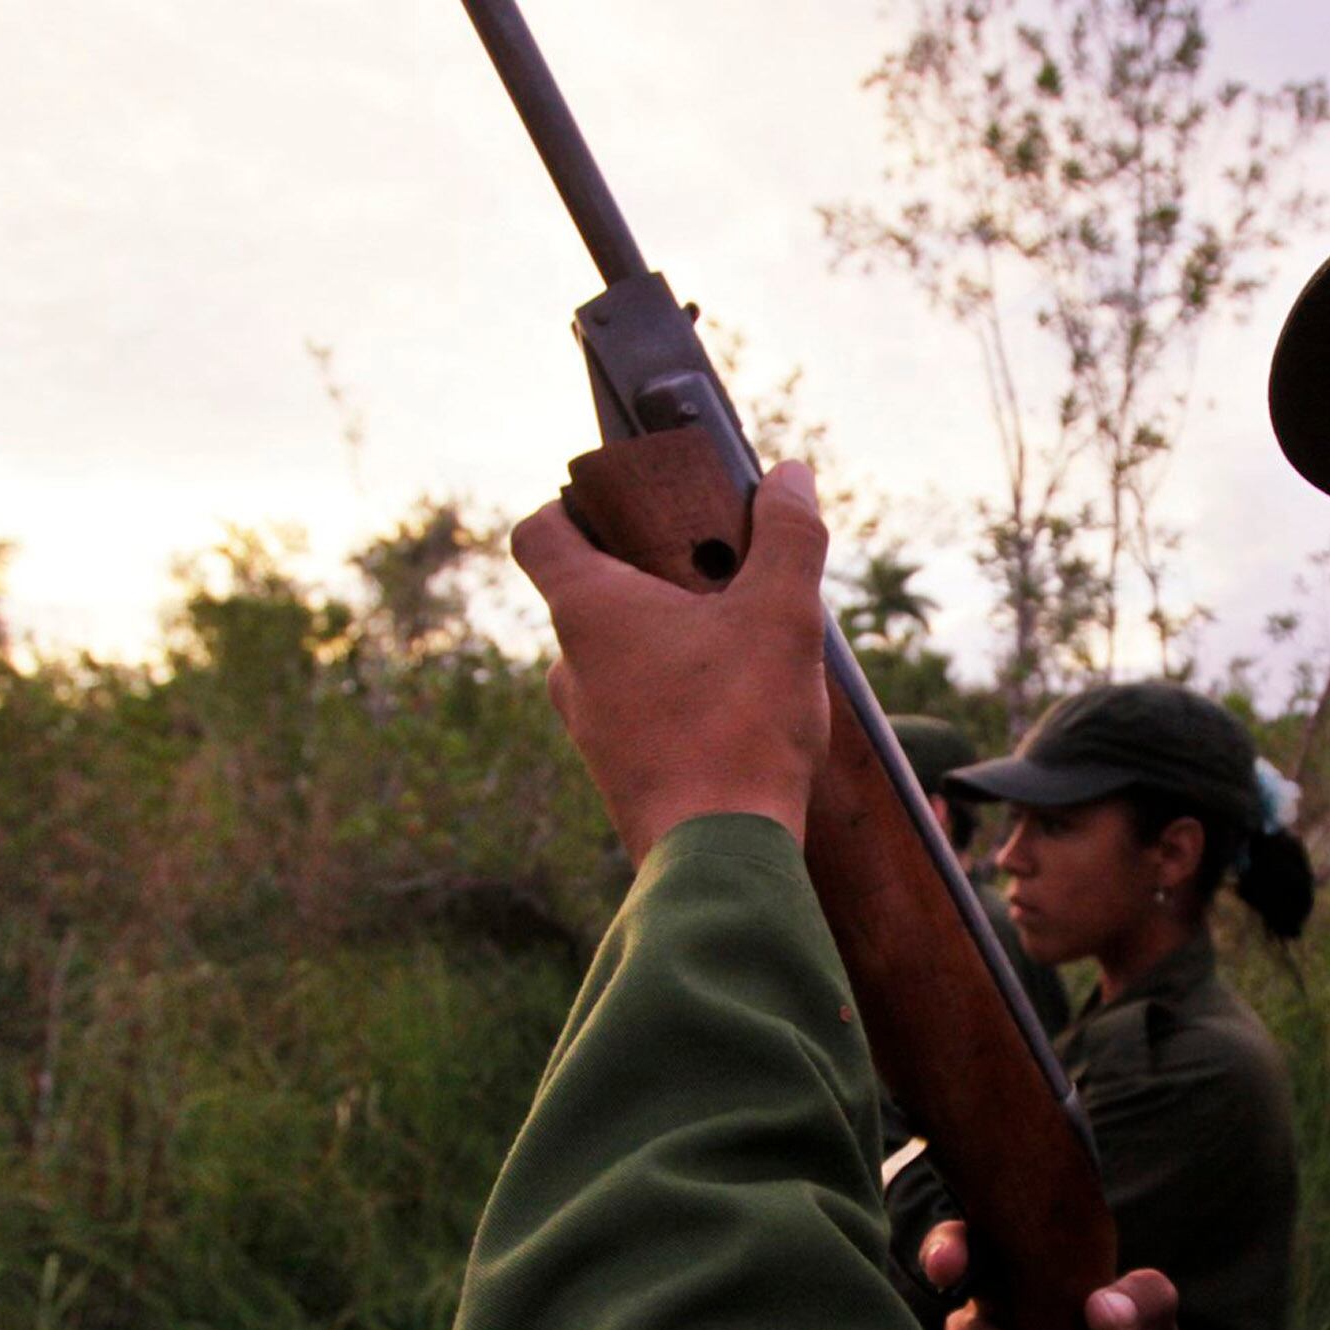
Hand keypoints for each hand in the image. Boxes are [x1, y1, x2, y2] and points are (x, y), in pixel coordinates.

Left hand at [510, 461, 831, 860]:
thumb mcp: (780, 614)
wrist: (720, 854)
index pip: (538, 533)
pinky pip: (637, 715)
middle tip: (710, 577)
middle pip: (588, 597)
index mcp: (588, 610)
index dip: (568, 507)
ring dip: (665, 647)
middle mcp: (571, 667)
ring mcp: (589, 727)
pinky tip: (736, 714)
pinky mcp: (619, 774)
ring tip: (737, 650)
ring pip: (617, 662)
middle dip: (645, 580)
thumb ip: (788, 537)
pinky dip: (674, 701)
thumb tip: (790, 475)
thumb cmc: (739, 724)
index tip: (616, 507)